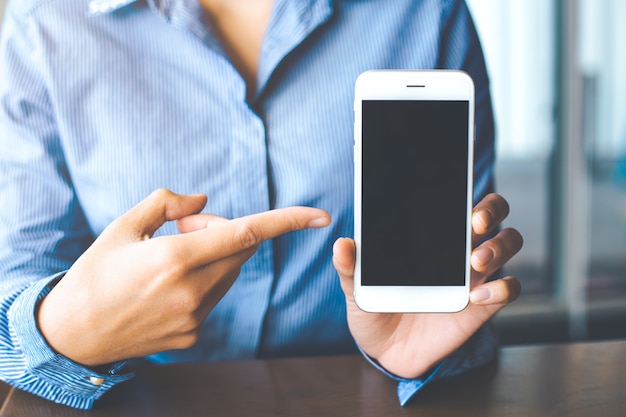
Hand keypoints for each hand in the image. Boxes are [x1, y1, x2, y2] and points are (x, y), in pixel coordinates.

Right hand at [38, 189, 329, 365]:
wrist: (72, 334)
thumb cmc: (95, 273)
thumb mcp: (122, 226)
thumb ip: (167, 203)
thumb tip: (204, 202)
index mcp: (174, 259)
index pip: (246, 233)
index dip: (287, 221)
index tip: (320, 215)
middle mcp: (191, 291)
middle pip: (240, 248)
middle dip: (224, 229)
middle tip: (185, 226)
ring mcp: (195, 318)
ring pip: (230, 272)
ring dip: (215, 255)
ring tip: (172, 256)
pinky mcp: (193, 335)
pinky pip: (215, 296)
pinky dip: (205, 280)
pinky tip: (169, 285)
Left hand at [333, 193, 521, 378]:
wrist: (385, 349)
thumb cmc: (375, 308)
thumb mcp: (357, 288)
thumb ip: (351, 267)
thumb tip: (342, 244)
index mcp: (432, 237)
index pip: (460, 201)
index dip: (464, 192)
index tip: (460, 197)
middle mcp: (458, 249)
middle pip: (495, 214)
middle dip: (491, 210)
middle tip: (474, 224)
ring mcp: (474, 275)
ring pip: (507, 244)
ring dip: (499, 247)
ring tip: (475, 262)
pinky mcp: (482, 305)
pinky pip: (509, 288)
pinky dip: (502, 288)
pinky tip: (477, 296)